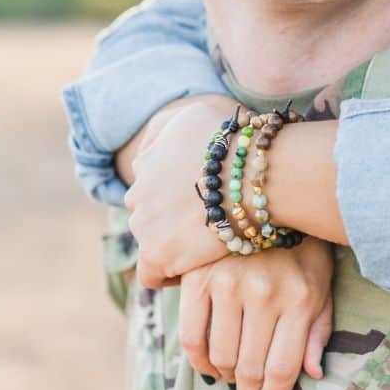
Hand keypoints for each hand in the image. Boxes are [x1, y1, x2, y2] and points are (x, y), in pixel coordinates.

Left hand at [124, 96, 240, 287]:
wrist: (252, 175)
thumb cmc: (236, 142)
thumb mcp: (194, 115)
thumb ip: (168, 130)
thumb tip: (160, 146)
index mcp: (147, 161)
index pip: (151, 183)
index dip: (175, 192)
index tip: (198, 200)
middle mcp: (138, 191)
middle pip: (149, 212)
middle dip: (172, 217)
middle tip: (206, 223)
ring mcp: (144, 223)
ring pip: (151, 240)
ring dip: (174, 242)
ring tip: (206, 246)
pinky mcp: (156, 252)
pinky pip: (150, 274)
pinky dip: (167, 274)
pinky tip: (193, 268)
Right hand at [179, 239, 336, 389]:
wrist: (267, 193)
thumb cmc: (303, 246)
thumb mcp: (323, 284)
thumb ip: (319, 329)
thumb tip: (314, 373)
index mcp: (300, 299)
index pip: (283, 367)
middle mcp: (264, 294)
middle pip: (249, 368)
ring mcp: (228, 285)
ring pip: (220, 356)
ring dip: (224, 378)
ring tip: (231, 379)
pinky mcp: (198, 278)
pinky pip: (190, 334)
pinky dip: (198, 358)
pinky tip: (208, 364)